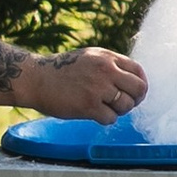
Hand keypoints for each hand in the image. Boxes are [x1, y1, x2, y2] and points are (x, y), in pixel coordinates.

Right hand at [18, 46, 147, 123]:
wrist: (37, 78)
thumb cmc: (62, 70)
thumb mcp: (89, 58)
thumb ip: (110, 65)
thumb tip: (132, 80)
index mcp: (107, 57)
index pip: (138, 71)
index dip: (139, 84)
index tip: (133, 93)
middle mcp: (106, 70)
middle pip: (139, 89)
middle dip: (134, 99)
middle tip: (123, 104)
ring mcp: (98, 88)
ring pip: (127, 105)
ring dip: (119, 111)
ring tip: (105, 108)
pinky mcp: (89, 106)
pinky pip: (111, 118)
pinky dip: (105, 119)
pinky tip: (94, 114)